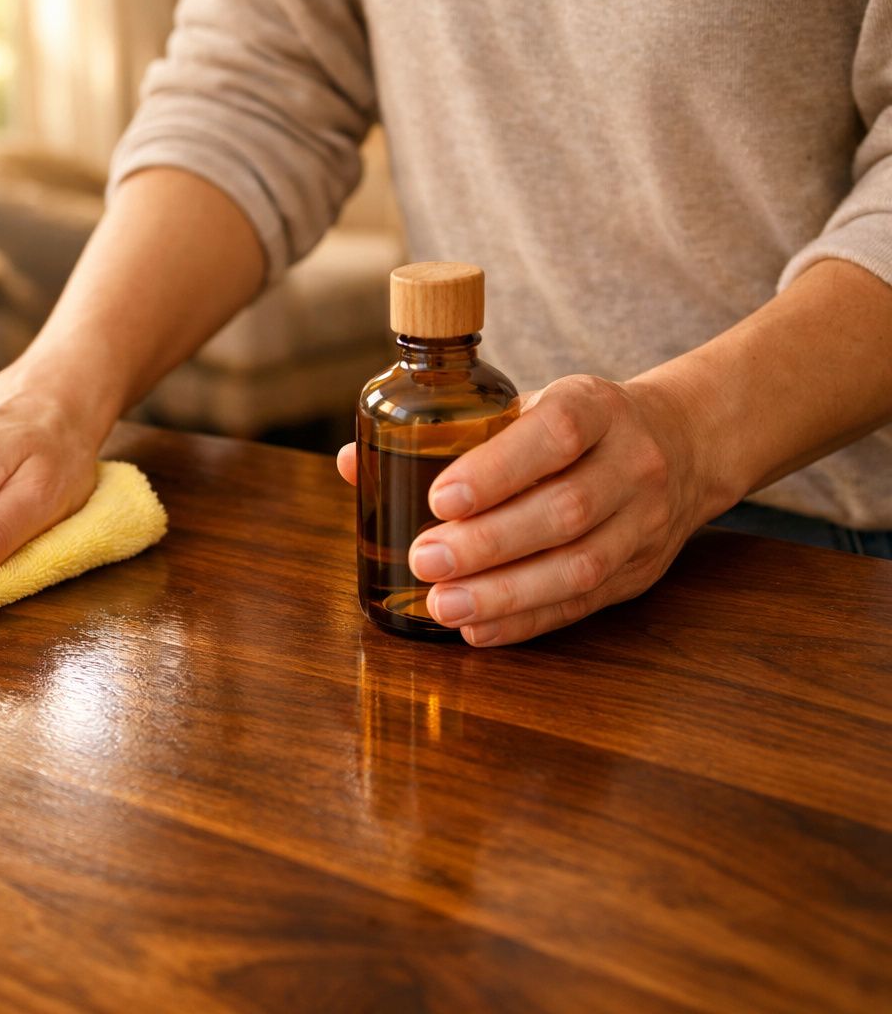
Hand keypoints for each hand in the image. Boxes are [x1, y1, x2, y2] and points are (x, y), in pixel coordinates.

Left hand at [338, 374, 719, 645]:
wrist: (683, 443)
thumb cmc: (576, 426)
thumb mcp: (527, 405)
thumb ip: (448, 435)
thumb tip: (352, 464)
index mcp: (596, 407)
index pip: (554, 434)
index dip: (497, 470)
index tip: (441, 498)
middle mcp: (631, 462)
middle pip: (563, 511)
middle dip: (488, 543)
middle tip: (424, 560)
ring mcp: (644, 521)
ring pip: (579, 566)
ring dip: (505, 594)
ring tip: (443, 606)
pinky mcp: (641, 571)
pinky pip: (583, 604)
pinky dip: (527, 621)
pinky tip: (479, 630)